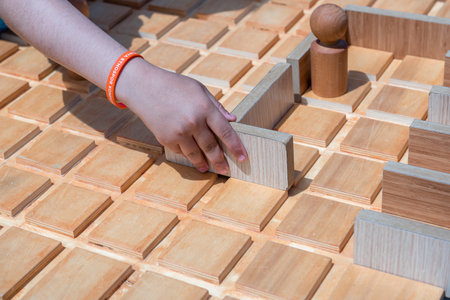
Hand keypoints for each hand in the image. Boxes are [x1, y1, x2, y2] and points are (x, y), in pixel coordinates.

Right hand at [116, 58, 247, 173]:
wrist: (143, 87)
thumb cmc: (174, 85)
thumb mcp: (199, 89)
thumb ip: (217, 106)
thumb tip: (233, 120)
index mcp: (205, 108)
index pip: (226, 132)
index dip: (236, 147)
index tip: (243, 158)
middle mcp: (193, 122)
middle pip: (212, 148)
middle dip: (220, 161)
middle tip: (226, 170)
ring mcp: (178, 132)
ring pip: (196, 154)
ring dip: (204, 163)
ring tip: (209, 168)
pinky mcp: (166, 139)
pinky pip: (181, 152)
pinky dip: (188, 155)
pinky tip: (193, 157)